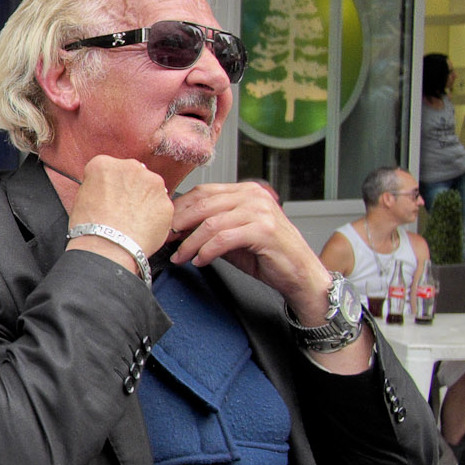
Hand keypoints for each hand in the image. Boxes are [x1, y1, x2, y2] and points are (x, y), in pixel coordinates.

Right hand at [67, 156, 173, 273]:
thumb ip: (96, 185)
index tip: (109, 195)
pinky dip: (155, 216)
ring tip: (133, 220)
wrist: (106, 247)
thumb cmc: (90, 227)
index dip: (109, 185)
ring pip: (150, 188)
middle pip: (133, 174)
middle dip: (130, 188)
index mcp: (103, 164)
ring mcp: (152, 183)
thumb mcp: (80, 197)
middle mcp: (130, 167)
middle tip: (122, 208)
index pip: (109, 169)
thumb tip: (104, 189)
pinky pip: (161, 207)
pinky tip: (142, 227)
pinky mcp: (166, 201)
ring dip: (144, 200)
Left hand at [170, 182, 332, 319]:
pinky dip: (207, 251)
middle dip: (180, 224)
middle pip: (203, 204)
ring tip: (181, 256)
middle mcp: (254, 196)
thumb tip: (177, 228)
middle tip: (166, 240)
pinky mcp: (264, 231)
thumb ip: (210, 226)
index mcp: (245, 191)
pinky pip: (224, 239)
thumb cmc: (267, 254)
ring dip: (190, 243)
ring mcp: (260, 212)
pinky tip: (200, 261)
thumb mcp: (233, 235)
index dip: (180, 208)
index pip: (203, 192)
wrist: (299, 274)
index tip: (165, 224)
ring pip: (211, 223)